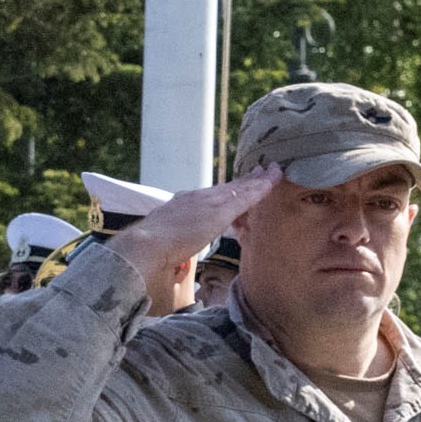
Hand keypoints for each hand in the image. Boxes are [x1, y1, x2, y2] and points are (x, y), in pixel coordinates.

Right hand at [119, 167, 275, 305]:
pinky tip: (272, 183)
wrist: (146, 244)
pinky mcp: (220, 211)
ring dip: (257, 180)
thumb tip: (175, 251)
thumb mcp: (164, 237)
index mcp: (183, 203)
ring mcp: (208, 202)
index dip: (227, 190)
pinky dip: (260, 189)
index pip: (211, 195)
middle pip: (227, 187)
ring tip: (273, 172)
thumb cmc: (150, 248)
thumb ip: (174, 238)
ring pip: (239, 188)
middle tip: (262, 170)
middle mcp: (197, 197)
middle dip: (245, 180)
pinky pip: (246, 196)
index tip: (238, 185)